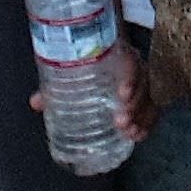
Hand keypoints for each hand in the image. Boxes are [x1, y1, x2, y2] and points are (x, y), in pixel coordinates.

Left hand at [28, 41, 156, 140]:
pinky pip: (154, 108)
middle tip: (120, 122)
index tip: (122, 94)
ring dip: (143, 117)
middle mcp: (136, 66)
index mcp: (119, 55)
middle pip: (144, 84)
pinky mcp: (147, 96)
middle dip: (135, 105)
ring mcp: (143, 81)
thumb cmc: (87, 64)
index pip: (131, 62)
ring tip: (129, 133)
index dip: (130, 78)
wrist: (102, 54)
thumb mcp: (72, 72)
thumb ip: (56, 86)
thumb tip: (36, 102)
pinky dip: (149, 123)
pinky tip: (139, 136)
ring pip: (151, 98)